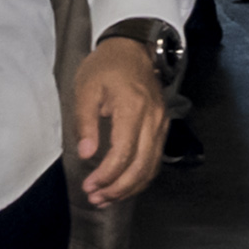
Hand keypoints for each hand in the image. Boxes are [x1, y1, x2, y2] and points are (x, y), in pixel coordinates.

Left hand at [69, 38, 170, 204]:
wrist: (133, 49)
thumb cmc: (106, 67)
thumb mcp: (86, 88)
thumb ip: (85, 122)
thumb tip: (87, 155)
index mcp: (132, 107)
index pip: (124, 152)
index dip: (107, 175)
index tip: (89, 186)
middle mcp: (152, 119)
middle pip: (141, 165)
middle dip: (118, 188)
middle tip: (96, 199)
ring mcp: (161, 124)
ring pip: (151, 167)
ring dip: (130, 187)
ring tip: (107, 198)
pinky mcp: (162, 127)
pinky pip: (155, 159)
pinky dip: (140, 177)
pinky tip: (123, 185)